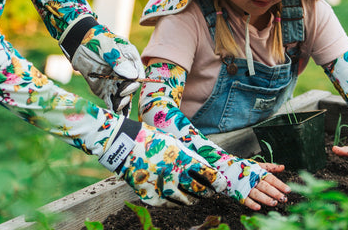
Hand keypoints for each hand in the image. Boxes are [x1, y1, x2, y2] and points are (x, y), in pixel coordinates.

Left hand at [70, 25, 144, 114]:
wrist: (78, 44)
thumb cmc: (95, 40)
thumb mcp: (106, 46)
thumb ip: (118, 60)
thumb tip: (133, 76)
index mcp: (130, 59)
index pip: (138, 73)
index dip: (135, 82)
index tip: (128, 86)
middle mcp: (125, 72)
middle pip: (131, 87)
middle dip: (127, 93)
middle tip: (120, 96)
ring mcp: (116, 82)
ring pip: (123, 96)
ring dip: (122, 104)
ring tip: (118, 109)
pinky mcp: (105, 90)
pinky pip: (111, 101)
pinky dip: (112, 108)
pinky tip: (113, 114)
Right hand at [100, 120, 226, 205]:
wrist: (125, 147)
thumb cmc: (152, 141)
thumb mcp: (174, 144)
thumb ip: (190, 158)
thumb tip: (206, 170)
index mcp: (182, 159)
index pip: (208, 175)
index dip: (218, 182)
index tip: (222, 183)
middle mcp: (174, 176)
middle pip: (200, 191)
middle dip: (209, 192)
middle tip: (212, 191)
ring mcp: (163, 189)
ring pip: (187, 201)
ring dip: (194, 198)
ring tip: (196, 195)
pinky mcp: (152, 198)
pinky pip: (171, 205)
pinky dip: (178, 202)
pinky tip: (179, 196)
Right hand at [214, 155, 289, 210]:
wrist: (224, 167)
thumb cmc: (243, 167)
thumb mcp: (256, 165)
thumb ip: (270, 167)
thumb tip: (282, 167)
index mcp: (258, 172)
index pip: (270, 178)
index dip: (279, 184)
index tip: (288, 190)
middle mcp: (252, 179)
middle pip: (265, 186)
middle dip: (274, 192)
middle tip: (283, 198)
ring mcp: (245, 186)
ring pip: (256, 193)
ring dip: (265, 199)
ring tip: (274, 203)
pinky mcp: (239, 193)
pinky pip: (245, 199)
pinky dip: (251, 204)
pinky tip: (258, 207)